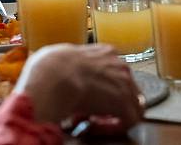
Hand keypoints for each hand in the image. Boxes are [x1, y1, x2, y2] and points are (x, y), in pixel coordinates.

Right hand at [14, 44, 141, 127]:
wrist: (54, 77)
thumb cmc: (49, 67)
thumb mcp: (57, 56)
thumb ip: (65, 62)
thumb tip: (54, 69)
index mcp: (106, 52)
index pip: (112, 71)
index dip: (99, 87)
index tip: (85, 96)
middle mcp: (120, 65)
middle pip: (125, 87)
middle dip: (107, 101)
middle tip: (88, 111)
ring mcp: (125, 84)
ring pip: (131, 104)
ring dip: (111, 115)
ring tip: (90, 121)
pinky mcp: (124, 104)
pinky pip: (129, 120)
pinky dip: (113, 127)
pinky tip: (94, 128)